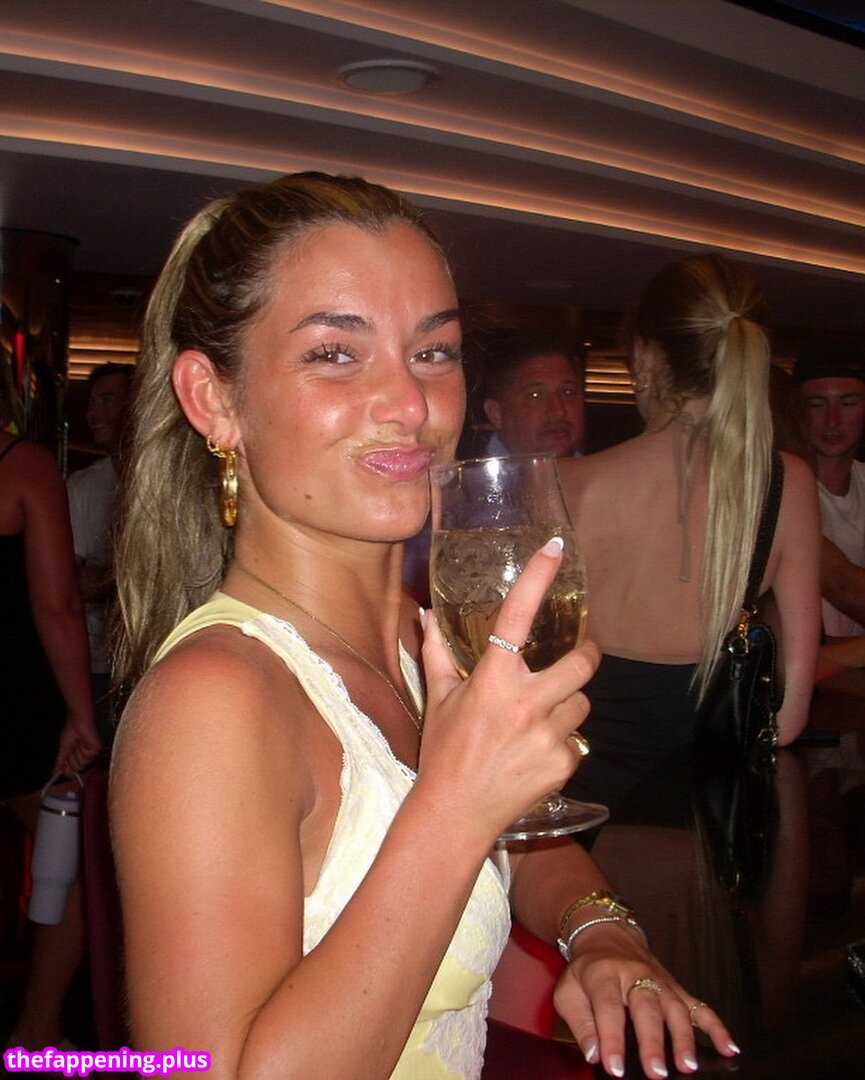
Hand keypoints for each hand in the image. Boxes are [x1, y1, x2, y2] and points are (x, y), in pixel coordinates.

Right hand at [53, 711, 101, 774]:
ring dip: (76, 752)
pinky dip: (82, 749)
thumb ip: (59, 762)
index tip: (63, 765)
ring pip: (82, 763)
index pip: (72, 770)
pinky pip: (87, 757)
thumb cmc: (71, 732)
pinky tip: (83, 742)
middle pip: (77, 768)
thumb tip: (54, 772)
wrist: (77, 723)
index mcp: (77, 756)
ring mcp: (91, 753)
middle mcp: (85, 756)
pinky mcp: (95, 749)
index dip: (67, 768)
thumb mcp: (63, 749)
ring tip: (78, 743)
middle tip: (72, 748)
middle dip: (71, 758)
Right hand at [419, 537, 598, 839]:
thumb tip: (425, 615)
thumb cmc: (444, 752)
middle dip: (587, 656)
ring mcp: (549, 734)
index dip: (539, 577)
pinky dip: (561, 741)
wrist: (455, 814)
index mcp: (493, 679)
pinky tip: (535, 753)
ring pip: (581, 703)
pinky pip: (576, 739)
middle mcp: (526, 702)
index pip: (519, 615)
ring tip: (540, 720)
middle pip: (582, 663)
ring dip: (568, 704)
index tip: (556, 548)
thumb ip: (436, 652)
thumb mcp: (439, 699)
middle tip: (580, 655)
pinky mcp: (563, 762)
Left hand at [554, 922, 739, 1077]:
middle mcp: (636, 976)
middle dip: (653, 1042)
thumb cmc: (586, 969)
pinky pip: (699, 1006)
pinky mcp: (676, 988)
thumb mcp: (568, 991)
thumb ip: (579, 1023)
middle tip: (656, 1072)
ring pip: (675, 1008)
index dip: (611, 1039)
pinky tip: (729, 1048)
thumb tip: (594, 1054)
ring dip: (683, 1038)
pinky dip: (716, 1027)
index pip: (608, 1008)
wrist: (607, 934)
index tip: (614, 1068)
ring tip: (688, 1066)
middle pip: (646, 1008)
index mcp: (604, 975)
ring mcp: (660, 981)